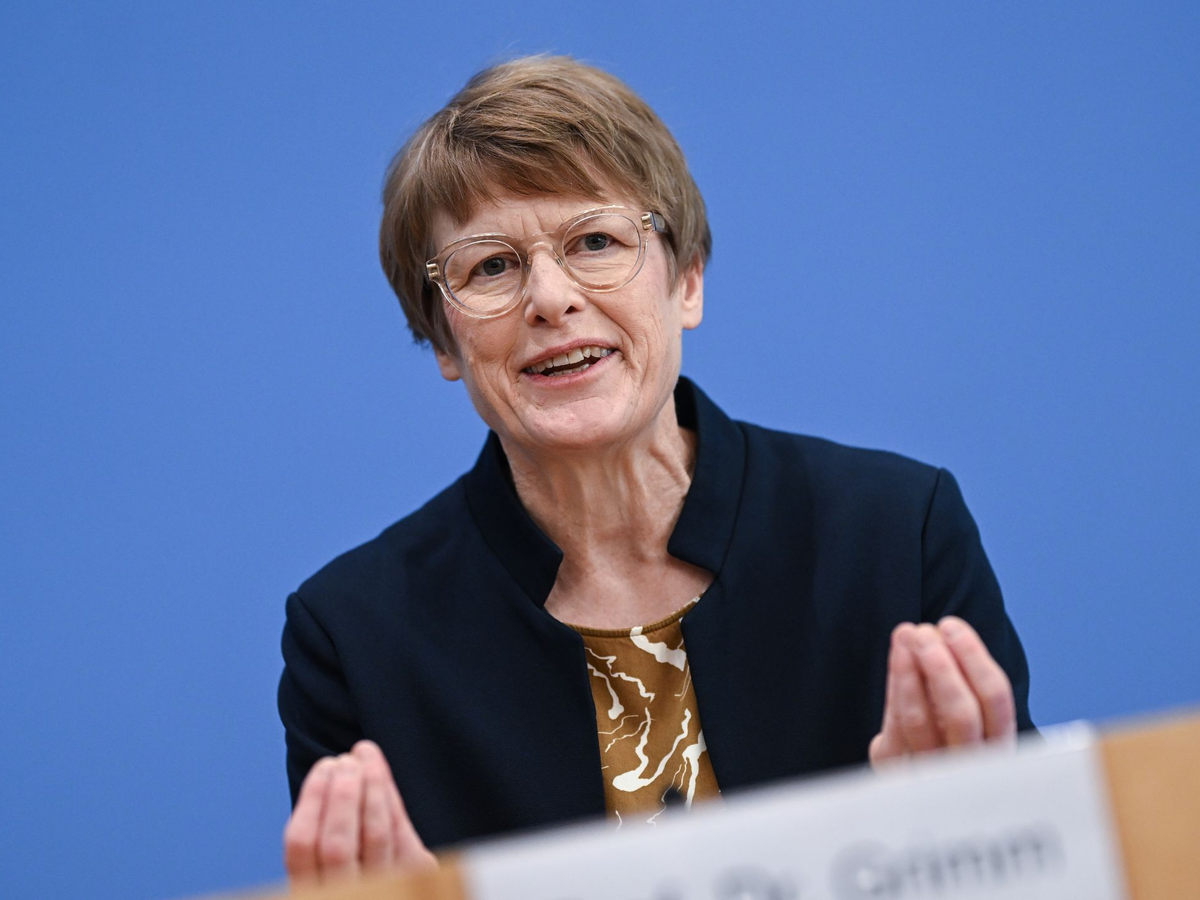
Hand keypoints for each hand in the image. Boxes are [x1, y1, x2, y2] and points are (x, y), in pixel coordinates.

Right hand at [283, 740, 436, 886]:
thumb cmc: (346, 878)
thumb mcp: (321, 866)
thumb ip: (321, 833)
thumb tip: (332, 773)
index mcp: (309, 890)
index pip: (300, 845)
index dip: (313, 798)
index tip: (325, 765)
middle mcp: (342, 894)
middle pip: (338, 843)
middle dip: (343, 793)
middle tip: (346, 759)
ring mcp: (378, 890)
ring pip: (377, 836)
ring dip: (373, 790)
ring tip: (368, 758)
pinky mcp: (412, 886)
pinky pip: (404, 839)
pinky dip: (393, 805)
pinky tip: (386, 781)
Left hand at [869, 616, 1016, 766]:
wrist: (920, 796)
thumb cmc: (948, 742)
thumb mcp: (964, 716)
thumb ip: (957, 682)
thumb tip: (938, 633)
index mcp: (996, 747)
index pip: (995, 702)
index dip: (974, 658)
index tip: (951, 626)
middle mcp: (969, 764)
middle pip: (962, 715)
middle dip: (942, 666)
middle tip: (925, 632)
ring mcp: (932, 771)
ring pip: (920, 721)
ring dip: (910, 671)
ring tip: (905, 636)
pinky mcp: (897, 772)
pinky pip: (894, 726)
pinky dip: (896, 687)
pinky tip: (897, 659)